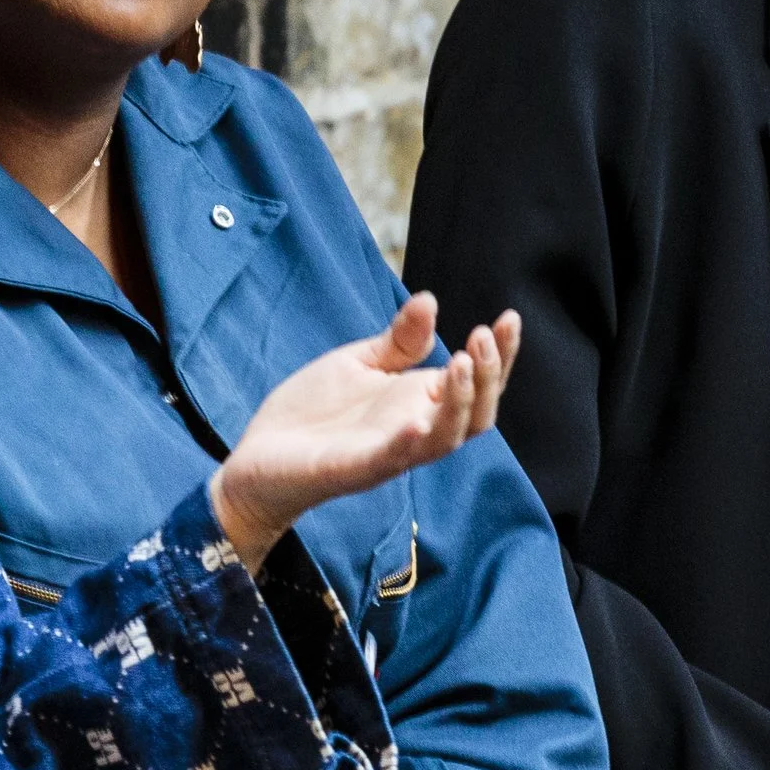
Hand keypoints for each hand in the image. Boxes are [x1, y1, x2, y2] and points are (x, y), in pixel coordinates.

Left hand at [208, 294, 517, 570]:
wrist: (258, 456)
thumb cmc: (313, 413)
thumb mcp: (358, 364)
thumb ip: (398, 341)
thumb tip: (429, 300)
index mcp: (419, 402)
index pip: (477, 383)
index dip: (501, 356)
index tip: (510, 317)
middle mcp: (415, 430)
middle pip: (476, 414)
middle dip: (489, 376)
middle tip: (483, 336)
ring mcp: (389, 452)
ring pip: (445, 438)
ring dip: (460, 402)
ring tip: (462, 362)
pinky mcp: (355, 469)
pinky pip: (391, 460)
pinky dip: (407, 442)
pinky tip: (416, 420)